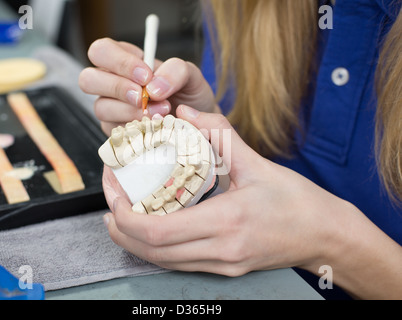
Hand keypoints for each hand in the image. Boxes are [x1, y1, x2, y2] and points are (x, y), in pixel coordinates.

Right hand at [79, 38, 218, 135]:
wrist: (196, 125)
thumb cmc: (188, 95)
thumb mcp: (190, 76)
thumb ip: (176, 71)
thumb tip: (153, 88)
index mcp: (124, 61)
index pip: (102, 51)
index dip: (119, 62)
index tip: (146, 75)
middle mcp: (111, 83)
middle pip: (88, 79)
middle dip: (117, 87)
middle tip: (143, 97)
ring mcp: (110, 110)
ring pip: (100, 107)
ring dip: (131, 111)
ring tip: (161, 113)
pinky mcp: (115, 133)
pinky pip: (113, 131)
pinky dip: (136, 129)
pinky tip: (155, 128)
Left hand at [102, 104, 353, 276]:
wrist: (325, 236)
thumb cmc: (298, 202)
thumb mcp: (258, 163)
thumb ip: (219, 134)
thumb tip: (186, 114)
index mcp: (227, 222)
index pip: (157, 231)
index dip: (125, 213)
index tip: (114, 187)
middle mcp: (220, 250)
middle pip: (150, 251)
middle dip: (118, 226)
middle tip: (111, 196)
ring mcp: (221, 265)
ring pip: (160, 261)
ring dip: (133, 238)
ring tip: (122, 210)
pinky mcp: (224, 269)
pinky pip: (177, 263)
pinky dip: (154, 246)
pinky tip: (151, 224)